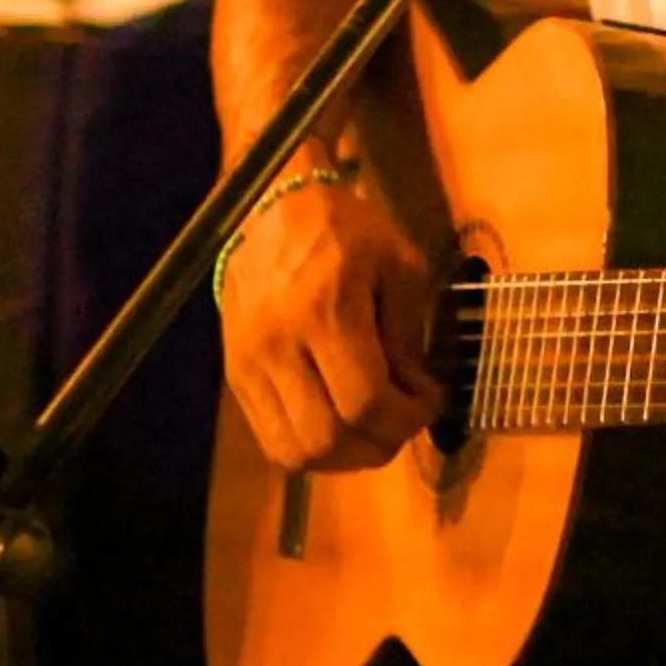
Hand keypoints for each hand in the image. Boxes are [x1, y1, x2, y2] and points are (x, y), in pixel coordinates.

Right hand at [220, 167, 445, 472]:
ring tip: (373, 431)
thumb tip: (413, 393)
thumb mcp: (397, 264)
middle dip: (380, 445)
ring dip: (344, 458)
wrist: (269, 207)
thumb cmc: (345, 229)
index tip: (430, 400)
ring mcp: (248, 364)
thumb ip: (407, 333)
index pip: (366, 401)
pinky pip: (271, 439)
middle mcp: (278, 344)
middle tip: (404, 422)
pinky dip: (312, 448)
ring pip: (294, 451)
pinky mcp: (234, 374)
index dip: (408, 418)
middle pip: (329, 437)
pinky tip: (339, 425)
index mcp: (325, 310)